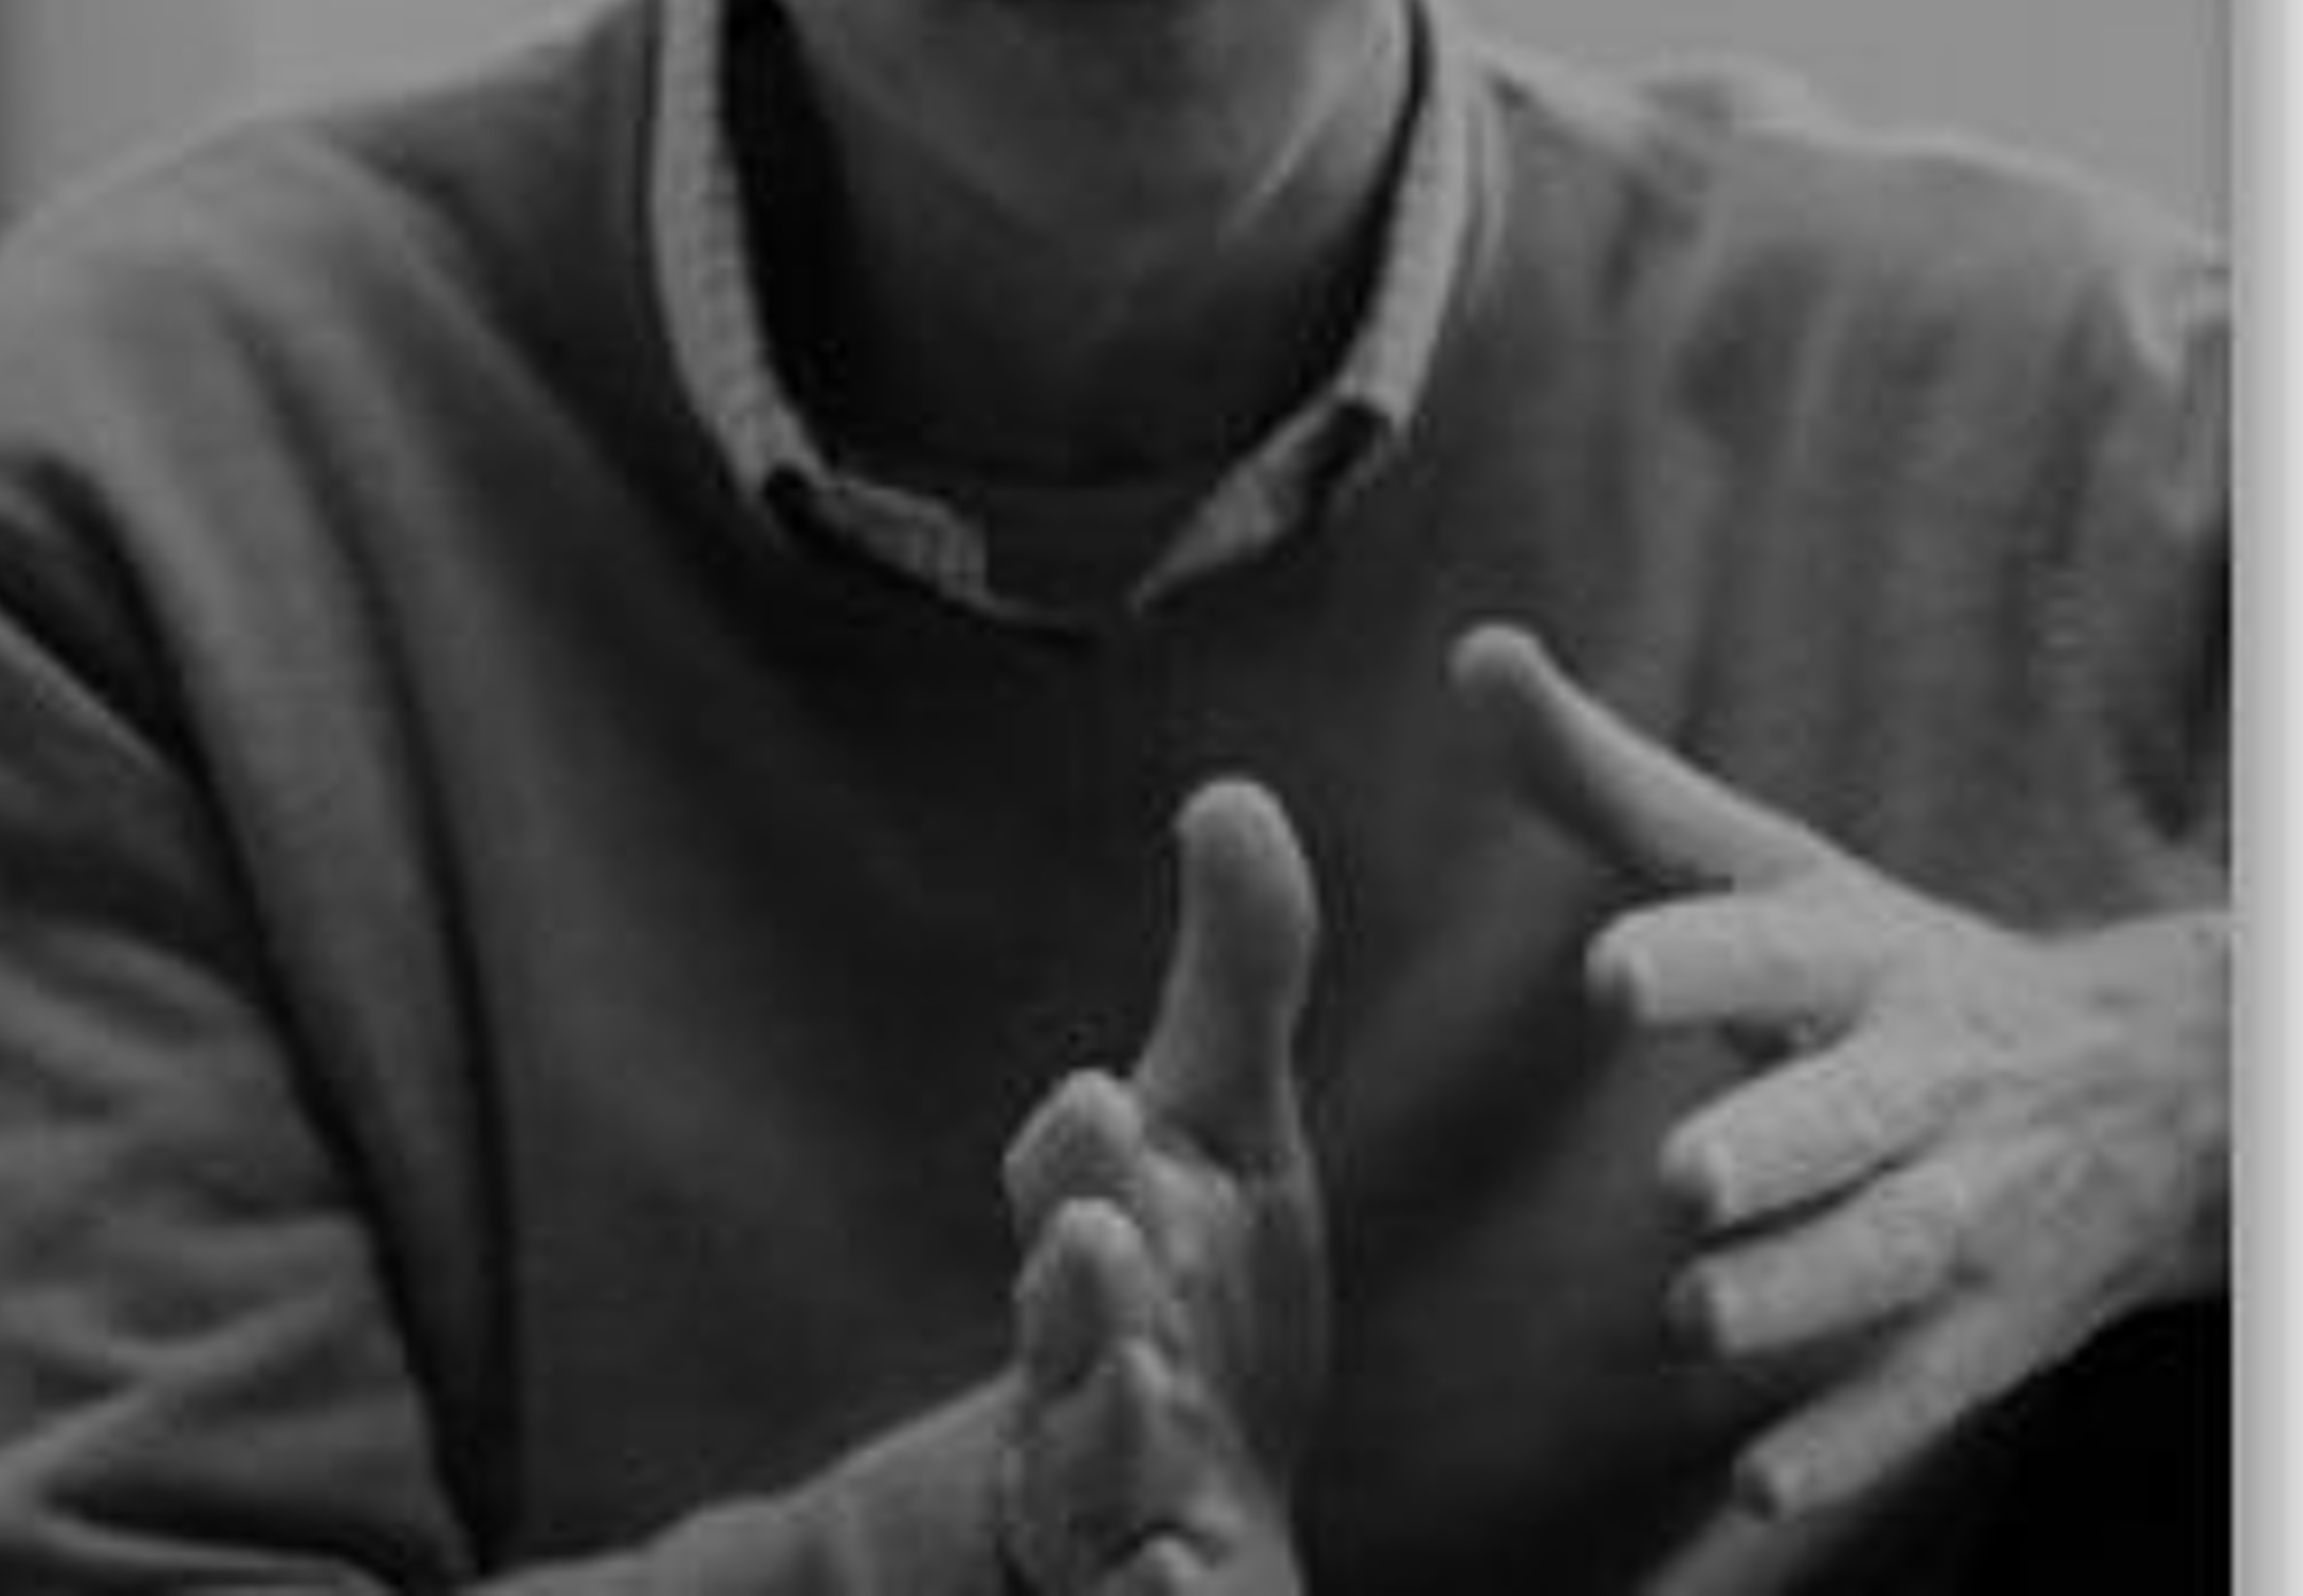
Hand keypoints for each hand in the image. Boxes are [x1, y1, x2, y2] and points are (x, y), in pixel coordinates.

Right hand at [997, 781, 1323, 1594]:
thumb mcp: (1223, 1130)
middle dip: (1077, 1272)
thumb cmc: (1193, 1288)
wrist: (1168, 1507)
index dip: (1078, 1148)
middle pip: (1065, 1313)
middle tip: (1097, 1233)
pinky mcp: (1153, 1588)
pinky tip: (1187, 1583)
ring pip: (1089, 1459)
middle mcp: (1089, 1354)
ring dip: (1104, 1419)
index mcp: (1102, 1229)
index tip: (1102, 1102)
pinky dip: (1158, 1595)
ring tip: (1134, 1379)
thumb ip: (1236, 971)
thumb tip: (1230, 787)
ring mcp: (1112, 1489)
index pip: (1071, 1178)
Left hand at [1456, 626, 2228, 1519]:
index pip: (1772, 948)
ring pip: (1885, 1262)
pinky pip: (1914, 1399)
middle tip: (1685, 1173)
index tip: (1612, 971)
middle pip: (1849, 1117)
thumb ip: (1604, 778)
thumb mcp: (1762, 862)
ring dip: (1798, 1295)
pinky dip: (1844, 1443)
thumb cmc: (1879, 962)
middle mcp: (1914, 1080)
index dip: (1697, 959)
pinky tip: (1759, 1491)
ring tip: (1698, 1314)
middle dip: (1775, 1144)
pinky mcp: (1976, 1330)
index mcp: (1851, 953)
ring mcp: (1958, 1211)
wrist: (2141, 1090)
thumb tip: (1474, 650)